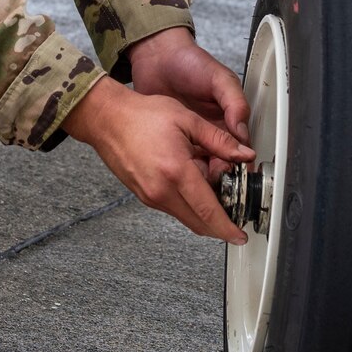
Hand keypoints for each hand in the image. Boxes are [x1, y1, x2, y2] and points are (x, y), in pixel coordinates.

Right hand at [63, 75, 252, 246]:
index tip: (239, 236)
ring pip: (187, 216)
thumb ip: (219, 140)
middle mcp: (161, 191)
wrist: (107, 119)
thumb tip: (244, 154)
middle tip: (234, 205)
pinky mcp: (145, 196)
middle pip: (199, 222)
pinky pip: (174, 208)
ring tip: (208, 179)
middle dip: (220, 222)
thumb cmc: (141, 116)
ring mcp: (151, 196)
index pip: (208, 211)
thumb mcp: (187, 120)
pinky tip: (190, 179)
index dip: (227, 228)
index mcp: (175, 171)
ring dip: (203, 209)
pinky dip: (188, 202)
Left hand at [126, 29, 250, 179]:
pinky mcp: (170, 140)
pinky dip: (177, 167)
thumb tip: (242, 132)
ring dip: (197, 174)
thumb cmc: (190, 63)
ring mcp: (190, 138)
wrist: (157, 57)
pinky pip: (176, 160)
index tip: (231, 172)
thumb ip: (235, 103)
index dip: (236, 164)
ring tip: (191, 175)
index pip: (238, 151)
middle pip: (219, 164)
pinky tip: (174, 169)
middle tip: (208, 177)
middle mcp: (210, 133)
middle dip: (216, 174)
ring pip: (198, 166)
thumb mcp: (219, 79)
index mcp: (228, 121)